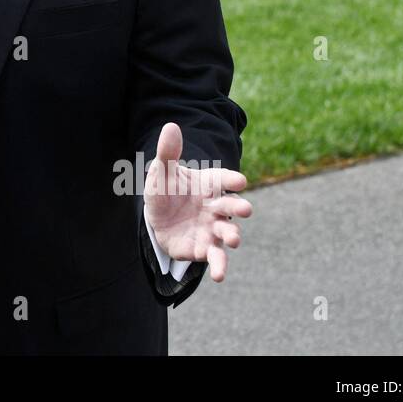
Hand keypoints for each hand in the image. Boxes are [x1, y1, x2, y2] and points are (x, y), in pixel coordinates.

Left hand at [143, 121, 250, 281]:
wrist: (157, 218)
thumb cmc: (165, 190)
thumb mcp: (161, 171)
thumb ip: (168, 152)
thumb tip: (170, 126)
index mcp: (208, 184)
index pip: (223, 179)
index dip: (231, 180)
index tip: (239, 181)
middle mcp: (216, 207)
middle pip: (231, 207)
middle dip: (238, 208)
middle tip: (245, 210)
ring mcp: (212, 229)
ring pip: (227, 233)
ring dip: (232, 236)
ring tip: (234, 239)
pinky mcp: (203, 248)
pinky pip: (214, 257)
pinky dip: (219, 266)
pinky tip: (219, 275)